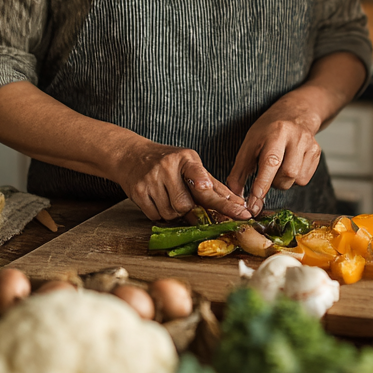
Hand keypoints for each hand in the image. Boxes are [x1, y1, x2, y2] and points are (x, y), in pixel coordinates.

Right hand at [115, 139, 250, 221]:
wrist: (132, 156)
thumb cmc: (169, 163)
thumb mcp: (192, 165)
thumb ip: (214, 185)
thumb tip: (239, 203)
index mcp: (185, 158)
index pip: (196, 172)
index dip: (201, 182)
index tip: (205, 188)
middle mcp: (167, 166)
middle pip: (185, 204)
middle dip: (192, 212)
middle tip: (192, 207)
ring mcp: (151, 179)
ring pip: (171, 213)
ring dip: (175, 214)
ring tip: (170, 198)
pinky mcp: (137, 192)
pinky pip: (155, 216)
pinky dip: (160, 215)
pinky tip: (159, 201)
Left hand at [226, 101, 321, 214]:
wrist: (294, 113)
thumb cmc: (268, 130)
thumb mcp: (250, 143)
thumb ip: (240, 170)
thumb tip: (235, 194)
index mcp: (277, 132)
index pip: (270, 162)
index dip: (262, 184)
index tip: (253, 202)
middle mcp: (296, 137)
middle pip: (287, 174)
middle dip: (273, 183)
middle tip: (266, 175)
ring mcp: (310, 145)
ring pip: (297, 180)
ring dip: (283, 182)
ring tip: (278, 168)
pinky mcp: (317, 153)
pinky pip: (304, 179)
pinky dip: (293, 180)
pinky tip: (289, 166)